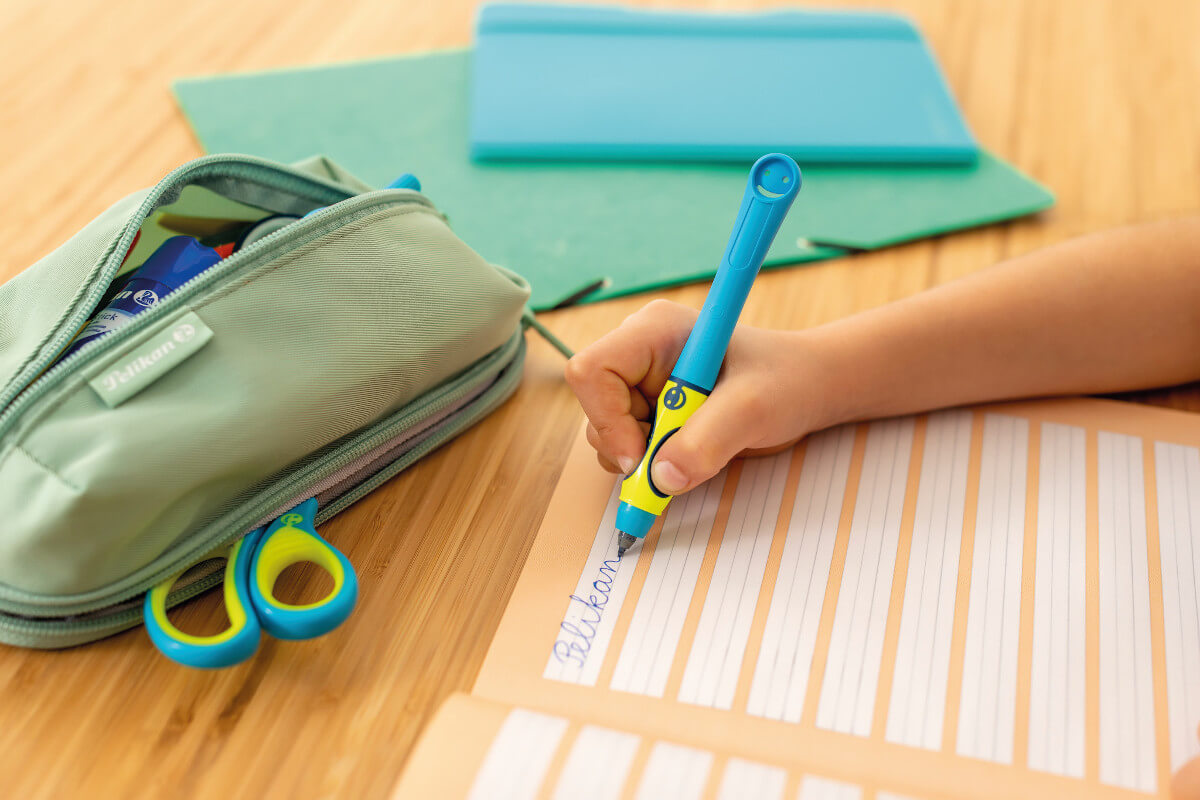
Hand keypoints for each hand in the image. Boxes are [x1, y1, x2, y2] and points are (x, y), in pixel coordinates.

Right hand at [564, 300, 834, 495]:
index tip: (641, 456)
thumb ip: (707, 441)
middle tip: (673, 462)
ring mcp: (642, 382)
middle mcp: (639, 352)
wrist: (807, 388)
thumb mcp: (753, 409)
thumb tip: (661, 478)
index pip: (592, 370)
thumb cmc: (786, 380)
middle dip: (628, 444)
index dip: (607, 418)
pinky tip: (689, 453)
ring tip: (694, 449)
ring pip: (606, 433)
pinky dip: (650, 463)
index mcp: (654, 330)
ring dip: (642, 457)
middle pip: (595, 407)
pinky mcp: (650, 409)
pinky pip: (626, 446)